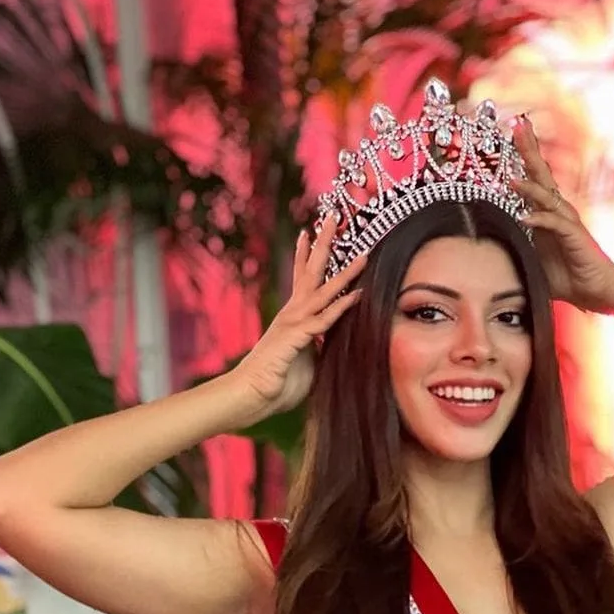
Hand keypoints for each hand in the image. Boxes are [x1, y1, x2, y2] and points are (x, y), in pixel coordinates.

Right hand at [231, 214, 365, 414]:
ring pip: (322, 291)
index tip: (310, 231)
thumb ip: (318, 347)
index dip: (306, 255)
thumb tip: (329, 344)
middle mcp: (293, 313)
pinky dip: (341, 307)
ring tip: (362, 252)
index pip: (302, 279)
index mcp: (293, 317)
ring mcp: (294, 323)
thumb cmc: (276, 384)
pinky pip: (324, 319)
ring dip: (344, 272)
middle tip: (332, 217)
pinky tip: (357, 294)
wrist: (251, 396)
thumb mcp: (306, 360)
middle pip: (311, 271)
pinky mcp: (297, 338)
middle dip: (323, 244)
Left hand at [511, 119, 613, 314]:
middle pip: (541, 174)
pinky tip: (525, 217)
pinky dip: (539, 219)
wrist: (595, 290)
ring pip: (548, 195)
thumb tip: (484, 251)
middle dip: (529, 150)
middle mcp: (558, 210)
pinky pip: (555, 223)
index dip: (522, 155)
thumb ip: (512, 249)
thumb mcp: (531, 259)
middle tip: (518, 125)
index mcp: (546, 212)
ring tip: (512, 176)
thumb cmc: (565, 276)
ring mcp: (567, 221)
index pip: (533, 178)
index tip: (510, 131)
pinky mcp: (574, 235)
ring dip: (530, 185)